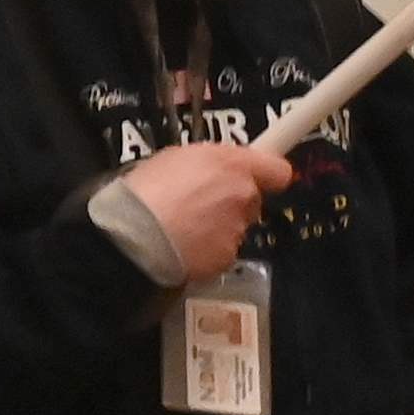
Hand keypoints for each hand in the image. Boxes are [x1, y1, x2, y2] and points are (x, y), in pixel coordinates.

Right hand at [112, 140, 293, 282]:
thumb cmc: (147, 190)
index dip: (266, 173)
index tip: (258, 176)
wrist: (136, 235)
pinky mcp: (227, 257)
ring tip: (182, 226)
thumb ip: (210, 161)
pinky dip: (207, 249)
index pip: (278, 170)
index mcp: (233, 165)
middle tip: (200, 202)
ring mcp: (237, 229)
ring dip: (216, 226)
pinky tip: (182, 246)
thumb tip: (218, 168)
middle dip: (232, 201)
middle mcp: (243, 196)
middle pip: (252, 199)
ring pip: (235, 226)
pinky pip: (222, 250)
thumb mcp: (176, 157)